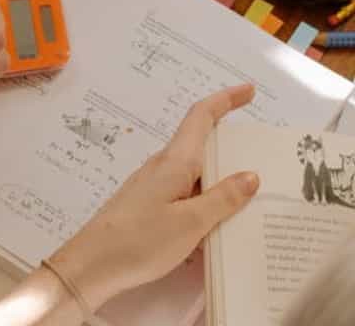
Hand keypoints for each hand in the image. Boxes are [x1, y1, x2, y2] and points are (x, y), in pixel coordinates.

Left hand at [48, 84, 259, 310]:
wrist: (91, 266)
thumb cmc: (140, 241)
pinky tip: (215, 229)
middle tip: (265, 165)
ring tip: (249, 204)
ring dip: (218, 184)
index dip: (226, 99)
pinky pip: (182, 197)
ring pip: (193, 176)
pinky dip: (202, 205)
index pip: (201, 116)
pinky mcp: (146, 206)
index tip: (249, 91)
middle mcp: (162, 167)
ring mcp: (152, 187)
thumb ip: (222, 199)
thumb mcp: (191, 223)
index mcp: (174, 162)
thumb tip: (250, 175)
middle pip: (201, 146)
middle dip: (231, 150)